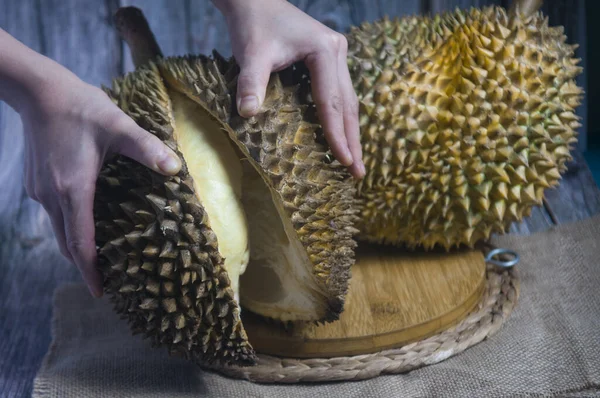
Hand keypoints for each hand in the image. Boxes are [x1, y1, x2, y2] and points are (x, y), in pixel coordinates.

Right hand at [17, 61, 181, 297]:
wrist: (39, 91)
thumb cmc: (81, 108)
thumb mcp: (119, 126)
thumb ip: (147, 149)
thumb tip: (175, 168)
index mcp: (73, 189)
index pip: (80, 243)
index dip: (91, 270)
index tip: (101, 292)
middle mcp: (52, 196)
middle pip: (67, 244)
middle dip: (85, 266)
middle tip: (106, 281)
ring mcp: (40, 190)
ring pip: (59, 230)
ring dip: (77, 247)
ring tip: (99, 258)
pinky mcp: (36, 182)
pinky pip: (55, 214)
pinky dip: (70, 227)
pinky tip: (88, 221)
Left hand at [213, 0, 364, 178]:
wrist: (255, 0)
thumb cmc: (254, 25)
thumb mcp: (252, 54)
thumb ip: (250, 83)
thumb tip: (247, 115)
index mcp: (325, 51)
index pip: (331, 101)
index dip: (336, 134)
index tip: (344, 161)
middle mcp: (337, 52)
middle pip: (349, 104)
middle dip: (353, 140)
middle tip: (358, 173)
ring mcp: (337, 55)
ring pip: (348, 100)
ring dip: (350, 131)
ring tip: (354, 162)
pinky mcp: (330, 59)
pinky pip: (339, 94)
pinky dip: (340, 118)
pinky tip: (341, 136)